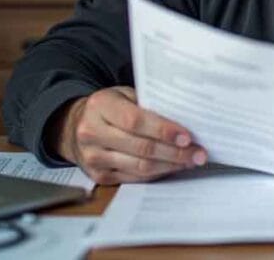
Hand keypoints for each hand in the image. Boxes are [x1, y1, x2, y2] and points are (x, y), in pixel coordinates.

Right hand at [51, 86, 206, 184]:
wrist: (74, 125)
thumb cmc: (109, 107)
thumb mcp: (123, 94)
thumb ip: (147, 104)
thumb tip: (185, 117)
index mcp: (100, 106)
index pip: (135, 121)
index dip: (163, 130)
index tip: (188, 137)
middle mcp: (92, 132)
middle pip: (141, 148)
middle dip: (175, 153)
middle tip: (199, 153)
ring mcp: (93, 157)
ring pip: (139, 167)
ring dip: (170, 165)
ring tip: (192, 161)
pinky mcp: (98, 176)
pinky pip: (134, 178)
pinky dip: (157, 173)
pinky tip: (173, 167)